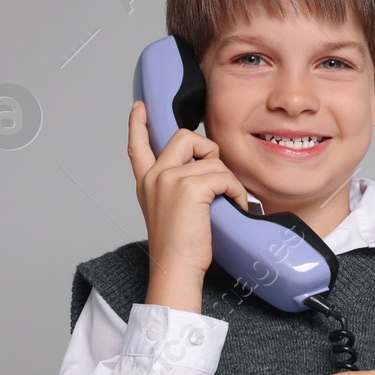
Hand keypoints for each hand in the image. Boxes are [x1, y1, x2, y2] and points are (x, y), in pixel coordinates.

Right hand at [127, 100, 250, 304]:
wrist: (175, 267)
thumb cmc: (178, 247)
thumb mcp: (168, 210)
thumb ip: (176, 187)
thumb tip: (203, 170)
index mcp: (146, 181)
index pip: (138, 145)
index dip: (138, 124)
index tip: (140, 107)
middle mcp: (155, 175)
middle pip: (184, 136)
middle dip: (208, 149)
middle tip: (217, 176)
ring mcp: (170, 179)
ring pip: (212, 160)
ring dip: (228, 181)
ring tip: (229, 201)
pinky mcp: (189, 187)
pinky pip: (224, 176)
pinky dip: (237, 191)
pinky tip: (236, 206)